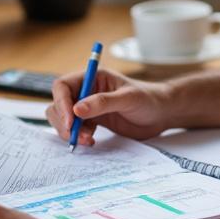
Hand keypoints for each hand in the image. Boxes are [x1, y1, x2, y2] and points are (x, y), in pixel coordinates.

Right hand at [47, 68, 173, 144]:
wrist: (161, 114)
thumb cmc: (148, 99)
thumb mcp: (128, 98)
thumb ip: (103, 103)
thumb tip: (77, 109)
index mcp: (93, 77)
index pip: (63, 86)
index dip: (62, 103)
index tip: (70, 121)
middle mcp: (87, 91)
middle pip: (59, 104)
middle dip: (63, 121)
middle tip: (76, 136)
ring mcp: (88, 106)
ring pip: (64, 118)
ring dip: (69, 131)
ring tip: (87, 140)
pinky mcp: (93, 121)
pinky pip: (75, 128)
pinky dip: (77, 136)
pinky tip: (90, 141)